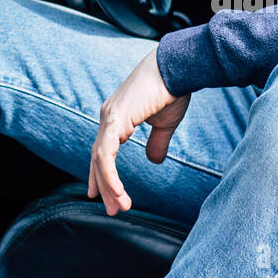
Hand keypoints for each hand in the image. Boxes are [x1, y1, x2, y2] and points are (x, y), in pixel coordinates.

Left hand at [89, 50, 189, 216]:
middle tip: (113, 209)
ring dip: (109, 186)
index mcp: (116, 117)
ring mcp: (109, 117)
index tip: (105, 196)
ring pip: (100, 159)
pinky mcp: (115, 119)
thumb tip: (153, 160)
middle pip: (98, 158)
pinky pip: (106, 154)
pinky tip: (117, 191)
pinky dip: (110, 174)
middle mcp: (108, 117)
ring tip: (119, 206)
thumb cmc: (173, 89)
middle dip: (104, 186)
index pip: (104, 151)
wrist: (178, 68)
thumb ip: (157, 142)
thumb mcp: (165, 123)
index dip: (103, 174)